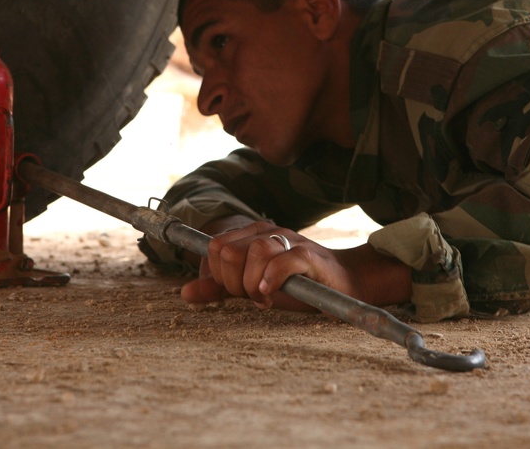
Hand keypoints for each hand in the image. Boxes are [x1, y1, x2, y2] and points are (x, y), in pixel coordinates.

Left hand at [180, 221, 411, 310]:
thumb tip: (185, 293)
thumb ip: (219, 288)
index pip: (214, 247)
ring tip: (264, 298)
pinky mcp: (308, 257)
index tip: (236, 291)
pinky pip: (280, 262)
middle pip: (228, 251)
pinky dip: (270, 280)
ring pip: (253, 253)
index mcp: (251, 234)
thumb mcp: (251, 286)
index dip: (217, 275)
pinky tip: (270, 294)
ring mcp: (289, 241)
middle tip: (251, 295)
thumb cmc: (296, 286)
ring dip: (252, 284)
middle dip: (232, 282)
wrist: (344, 285)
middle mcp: (268, 231)